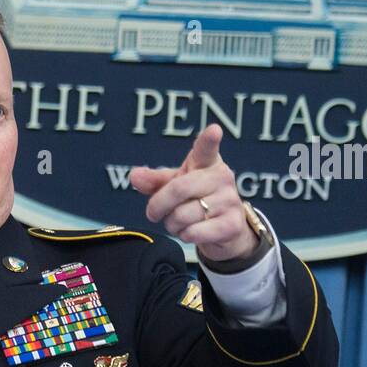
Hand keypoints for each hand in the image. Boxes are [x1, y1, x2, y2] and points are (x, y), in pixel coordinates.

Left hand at [128, 124, 257, 263]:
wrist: (224, 229)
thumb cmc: (195, 200)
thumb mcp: (173, 186)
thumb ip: (154, 180)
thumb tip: (134, 175)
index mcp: (207, 162)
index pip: (206, 149)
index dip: (209, 140)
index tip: (214, 130)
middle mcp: (222, 177)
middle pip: (178, 189)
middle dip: (158, 205)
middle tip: (154, 213)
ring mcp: (230, 200)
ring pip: (182, 216)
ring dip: (172, 225)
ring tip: (180, 222)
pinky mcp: (232, 224)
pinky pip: (193, 233)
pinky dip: (184, 236)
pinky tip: (192, 232)